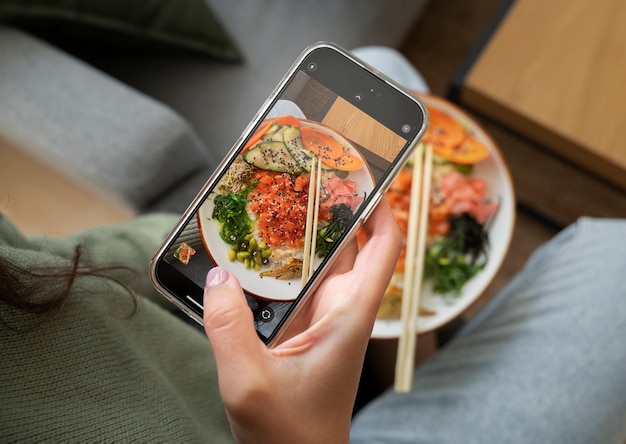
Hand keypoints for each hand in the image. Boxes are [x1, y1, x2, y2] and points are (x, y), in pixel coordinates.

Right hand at [203, 199, 401, 442]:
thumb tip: (216, 276)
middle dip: (327, 209)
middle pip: (345, 246)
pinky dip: (276, 267)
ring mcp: (320, 320)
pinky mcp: (300, 331)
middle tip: (299, 175)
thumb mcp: (249, 382)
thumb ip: (229, 327)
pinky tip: (246, 256)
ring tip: (268, 203)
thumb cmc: (290, 435)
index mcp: (348, 315)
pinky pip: (292, 287)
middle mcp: (340, 310)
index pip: (383, 248)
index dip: (381, 207)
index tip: (361, 174)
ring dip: (298, 236)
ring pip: (315, 265)